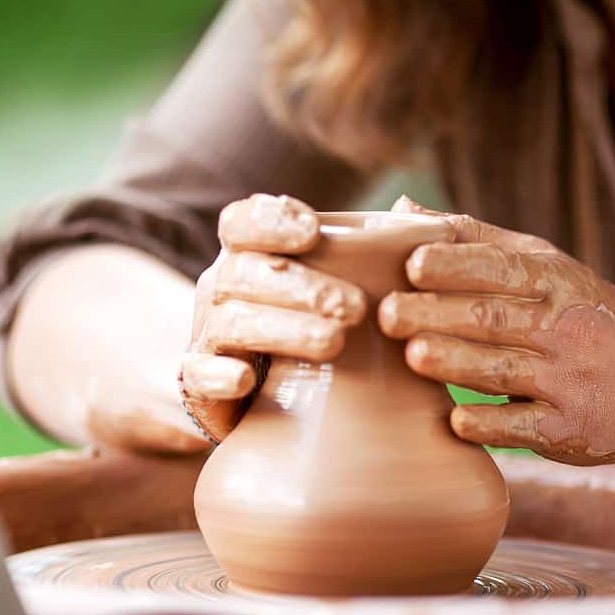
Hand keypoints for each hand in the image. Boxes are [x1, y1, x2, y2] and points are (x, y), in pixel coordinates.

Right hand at [180, 194, 365, 441]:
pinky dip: (219, 375)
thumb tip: (415, 213)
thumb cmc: (312, 329)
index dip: (271, 220)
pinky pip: (198, 375)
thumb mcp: (337, 288)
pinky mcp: (200, 386)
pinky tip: (246, 380)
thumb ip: (372, 253)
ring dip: (283, 329)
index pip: (241, 222)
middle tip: (357, 307)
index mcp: (249, 255)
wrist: (263, 402)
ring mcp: (208, 336)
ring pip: (231, 322)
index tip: (312, 230)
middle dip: (302, 286)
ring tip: (334, 343)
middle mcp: (221, 289)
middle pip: (242, 272)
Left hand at [379, 204, 614, 464]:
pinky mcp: (569, 431)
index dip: (457, 265)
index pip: (503, 267)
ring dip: (457, 364)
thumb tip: (401, 212)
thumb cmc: (585, 314)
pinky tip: (455, 421)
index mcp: (556, 280)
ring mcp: (570, 381)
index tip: (411, 265)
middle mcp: (566, 327)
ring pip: (505, 370)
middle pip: (494, 317)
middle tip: (386, 314)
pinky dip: (491, 424)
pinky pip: (525, 428)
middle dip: (438, 315)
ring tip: (412, 356)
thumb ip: (473, 240)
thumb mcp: (545, 267)